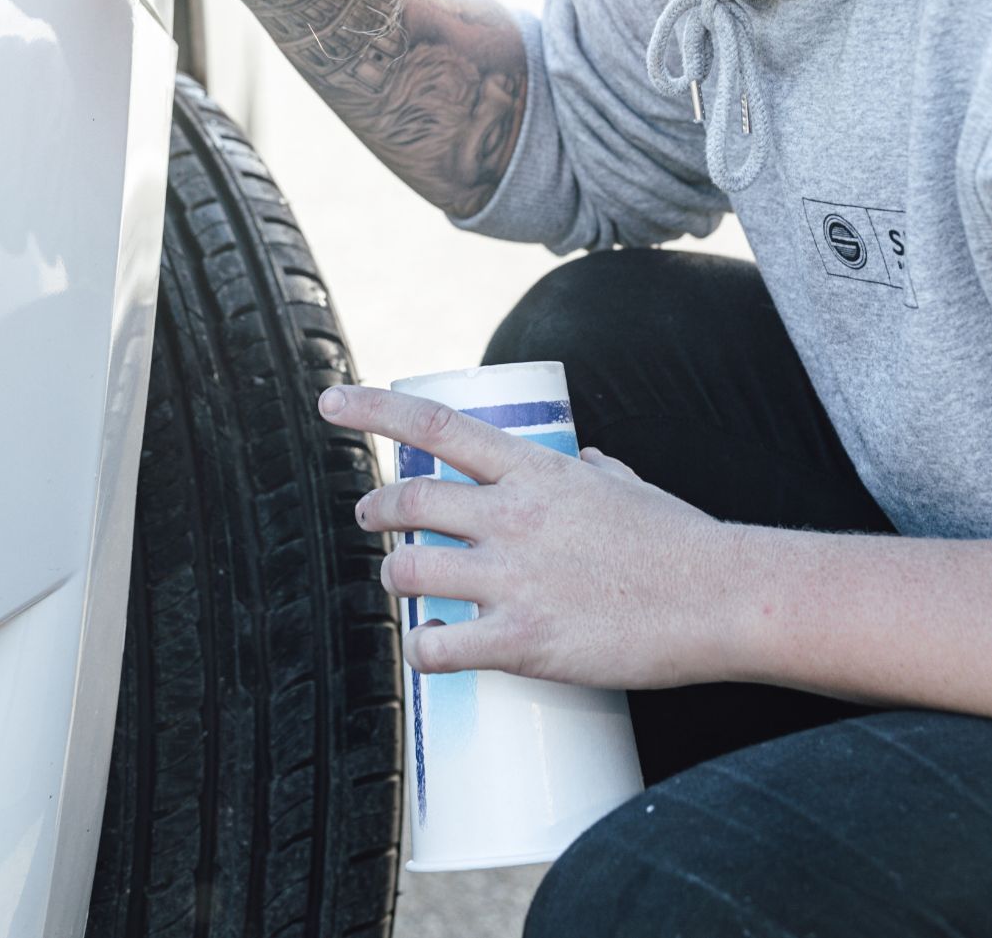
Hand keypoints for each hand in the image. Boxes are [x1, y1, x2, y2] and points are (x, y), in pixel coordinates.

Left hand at [318, 383, 735, 690]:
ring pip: (409, 573)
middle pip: (407, 502)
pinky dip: (421, 650)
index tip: (329, 400)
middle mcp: (512, 517)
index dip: (372, 411)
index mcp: (535, 470)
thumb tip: (583, 459)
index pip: (434, 426)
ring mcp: (513, 580)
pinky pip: (439, 647)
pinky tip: (427, 649)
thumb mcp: (629, 485)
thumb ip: (596, 470)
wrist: (721, 597)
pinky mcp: (523, 641)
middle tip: (368, 515)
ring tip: (402, 585)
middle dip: (375, 508)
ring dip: (394, 579)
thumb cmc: (681, 541)